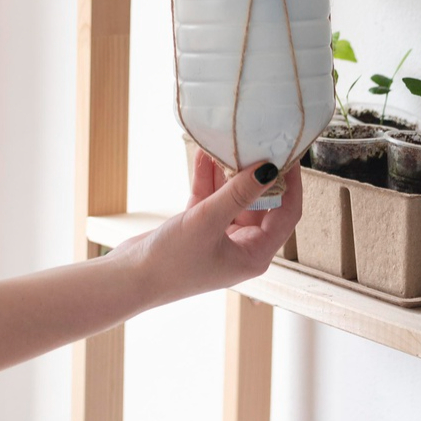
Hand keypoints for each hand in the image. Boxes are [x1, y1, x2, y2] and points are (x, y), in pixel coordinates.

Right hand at [121, 151, 302, 306]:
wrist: (129, 279)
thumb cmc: (171, 262)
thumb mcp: (207, 222)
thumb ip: (238, 193)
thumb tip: (269, 169)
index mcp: (255, 255)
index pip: (287, 213)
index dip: (291, 183)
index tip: (289, 153)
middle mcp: (242, 247)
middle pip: (262, 203)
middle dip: (257, 173)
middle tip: (259, 141)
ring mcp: (220, 238)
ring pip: (234, 197)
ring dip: (229, 172)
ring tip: (230, 141)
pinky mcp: (199, 229)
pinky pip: (211, 199)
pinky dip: (208, 179)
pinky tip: (203, 154)